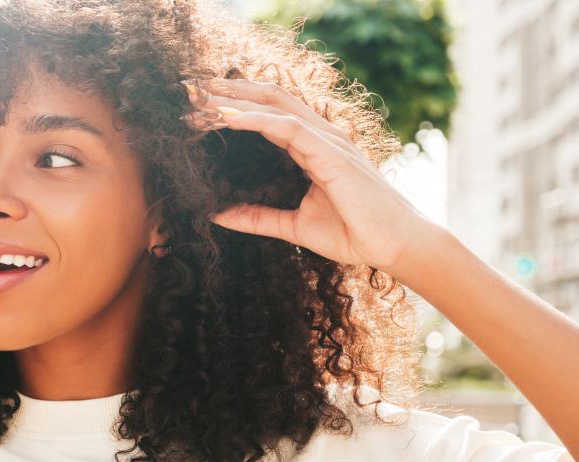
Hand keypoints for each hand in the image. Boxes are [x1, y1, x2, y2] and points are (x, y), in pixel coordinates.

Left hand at [186, 80, 437, 273]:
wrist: (394, 247)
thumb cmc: (354, 234)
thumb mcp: (294, 226)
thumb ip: (258, 217)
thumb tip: (218, 215)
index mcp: (311, 148)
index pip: (267, 114)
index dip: (233, 106)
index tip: (197, 110)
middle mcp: (319, 136)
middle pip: (268, 98)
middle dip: (228, 91)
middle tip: (189, 92)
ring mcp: (327, 140)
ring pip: (274, 105)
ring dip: (234, 99)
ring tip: (199, 100)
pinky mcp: (332, 153)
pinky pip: (287, 126)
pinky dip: (255, 119)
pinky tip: (227, 118)